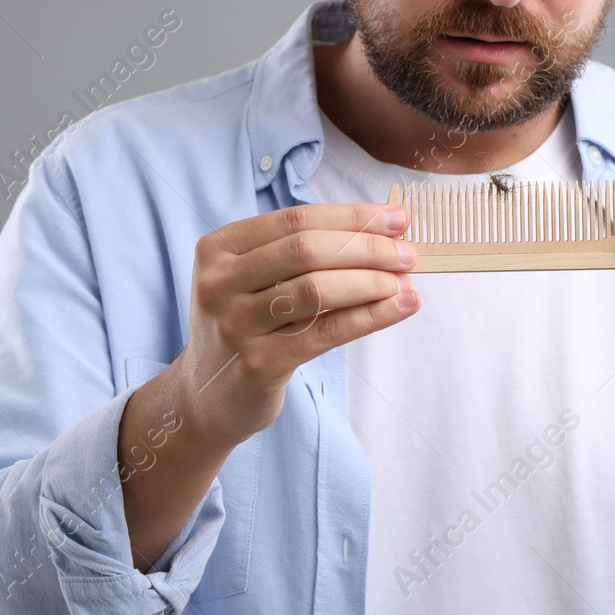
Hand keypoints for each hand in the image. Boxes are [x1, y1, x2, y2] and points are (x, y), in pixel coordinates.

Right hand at [176, 202, 420, 446]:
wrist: (207, 397)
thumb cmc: (247, 326)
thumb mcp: (255, 279)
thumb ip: (303, 253)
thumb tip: (384, 230)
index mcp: (219, 248)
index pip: (296, 218)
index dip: (352, 216)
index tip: (397, 219)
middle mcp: (219, 282)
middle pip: (307, 249)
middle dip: (367, 248)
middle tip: (407, 254)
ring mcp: (235, 324)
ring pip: (317, 290)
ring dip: (372, 282)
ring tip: (405, 282)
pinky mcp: (258, 364)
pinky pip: (326, 332)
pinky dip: (371, 316)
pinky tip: (400, 307)